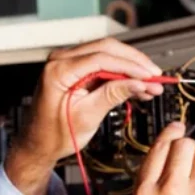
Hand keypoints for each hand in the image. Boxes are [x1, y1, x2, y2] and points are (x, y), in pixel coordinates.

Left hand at [4, 37, 163, 194]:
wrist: (38, 145)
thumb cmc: (54, 135)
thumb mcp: (87, 116)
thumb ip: (113, 95)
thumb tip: (140, 83)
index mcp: (58, 70)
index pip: (101, 58)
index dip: (130, 66)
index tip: (150, 76)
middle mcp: (60, 60)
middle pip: (106, 49)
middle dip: (134, 63)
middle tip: (155, 77)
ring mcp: (66, 63)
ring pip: (106, 54)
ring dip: (129, 68)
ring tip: (150, 84)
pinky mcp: (73, 70)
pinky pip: (100, 64)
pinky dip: (119, 74)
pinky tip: (137, 85)